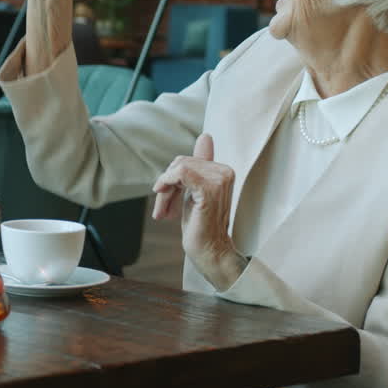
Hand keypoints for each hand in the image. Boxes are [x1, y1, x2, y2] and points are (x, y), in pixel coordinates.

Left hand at [152, 134, 246, 289]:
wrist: (210, 251)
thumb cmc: (202, 225)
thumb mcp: (195, 191)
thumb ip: (198, 166)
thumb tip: (206, 136)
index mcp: (222, 170)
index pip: (187, 160)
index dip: (171, 177)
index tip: (166, 196)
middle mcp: (224, 172)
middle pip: (180, 163)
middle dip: (166, 184)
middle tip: (163, 208)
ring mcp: (219, 180)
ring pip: (178, 168)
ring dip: (165, 192)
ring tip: (164, 212)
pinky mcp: (209, 190)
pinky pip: (181, 172)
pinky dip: (167, 184)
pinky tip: (163, 201)